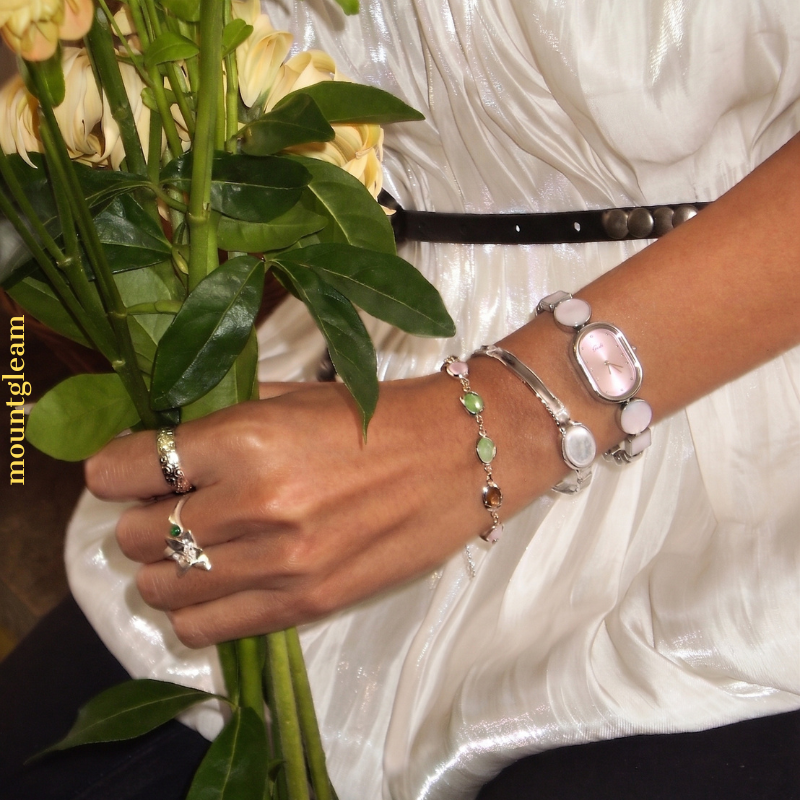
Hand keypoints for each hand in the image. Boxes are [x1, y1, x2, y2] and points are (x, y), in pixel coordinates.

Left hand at [84, 367, 543, 647]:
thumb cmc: (378, 417)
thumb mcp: (292, 399)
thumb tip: (157, 446)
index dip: (115, 468)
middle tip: (171, 502)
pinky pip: (204, 630)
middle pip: (136, 534)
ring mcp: (281, 564)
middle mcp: (256, 505)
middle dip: (141, 516)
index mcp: (247, 438)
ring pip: (161, 588)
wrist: (461, 456)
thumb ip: (220, 422)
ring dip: (163, 566)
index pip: (125, 469)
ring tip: (194, 544)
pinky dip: (193, 609)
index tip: (129, 466)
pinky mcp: (305, 605)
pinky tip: (216, 582)